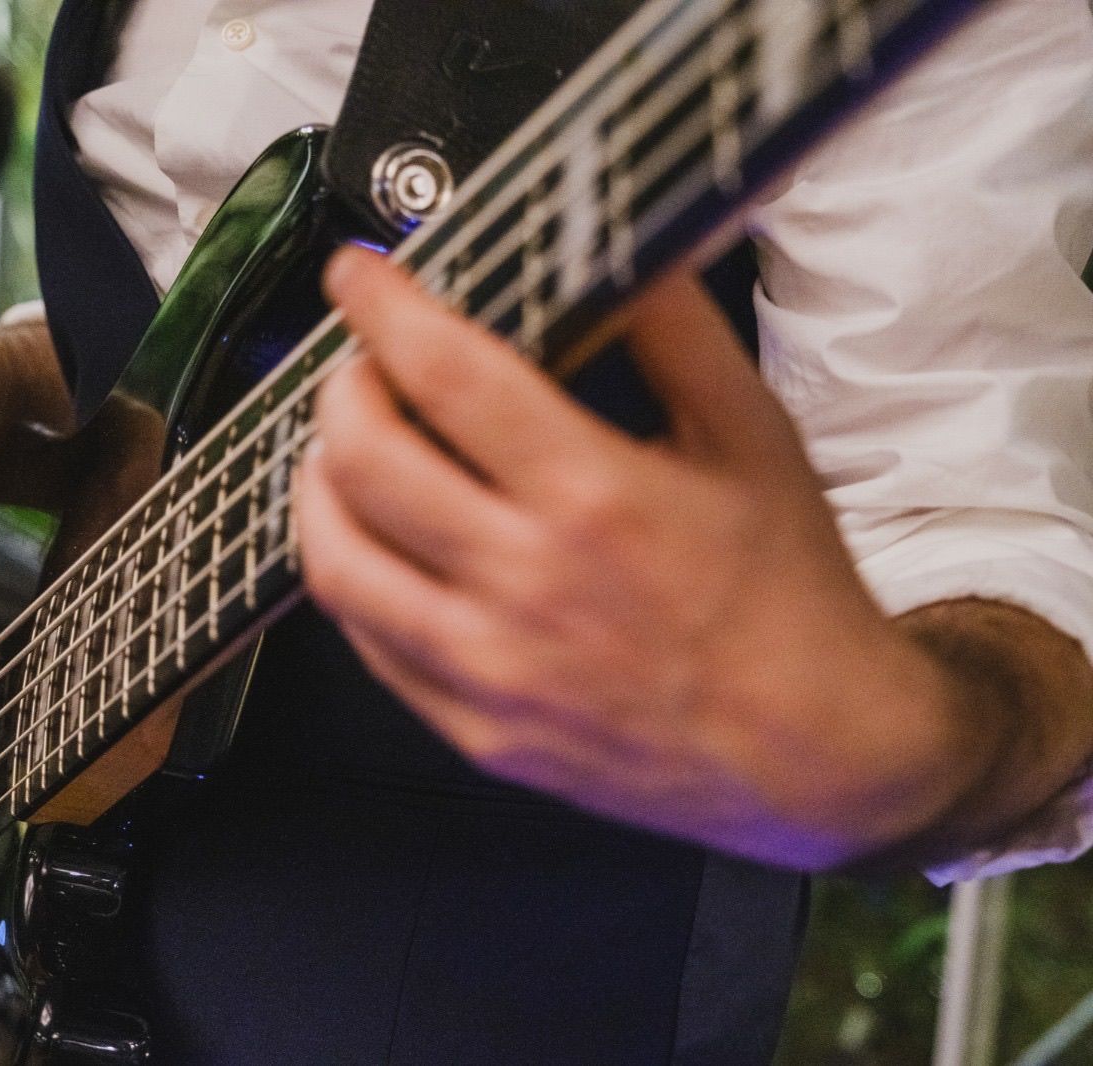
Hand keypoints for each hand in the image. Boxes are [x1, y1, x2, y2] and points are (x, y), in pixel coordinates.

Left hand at [297, 248, 959, 869]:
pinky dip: (352, 575)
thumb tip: (618, 247)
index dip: (381, 308)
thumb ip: (674, 331)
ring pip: (337, 559)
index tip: (357, 280)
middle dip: (341, 388)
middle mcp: (527, 582)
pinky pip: (366, 643)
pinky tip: (372, 546)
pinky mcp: (476, 728)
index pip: (445, 372)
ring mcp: (491, 666)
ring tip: (341, 453)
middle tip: (359, 368)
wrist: (816, 750)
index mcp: (593, 495)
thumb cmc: (786, 596)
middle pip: (364, 459)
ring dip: (319, 485)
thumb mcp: (751, 436)